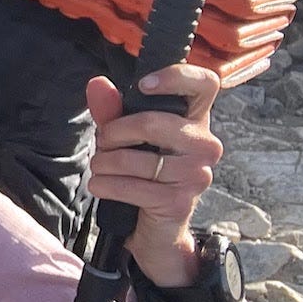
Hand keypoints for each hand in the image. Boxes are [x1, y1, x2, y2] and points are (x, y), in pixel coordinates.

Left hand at [84, 62, 223, 287]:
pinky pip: (129, 186)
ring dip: (103, 163)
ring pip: (132, 158)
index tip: (143, 85)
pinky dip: (105, 185)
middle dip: (113, 133)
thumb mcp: (124, 136)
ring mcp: (196, 174)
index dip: (175, 76)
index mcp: (195, 119)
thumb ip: (111, 109)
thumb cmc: (141, 170)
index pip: (205, 82)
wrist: (154, 225)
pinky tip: (102, 186)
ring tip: (102, 168)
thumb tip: (97, 83)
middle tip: (104, 143)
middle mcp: (205, 144)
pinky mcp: (179, 201)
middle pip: (152, 122)